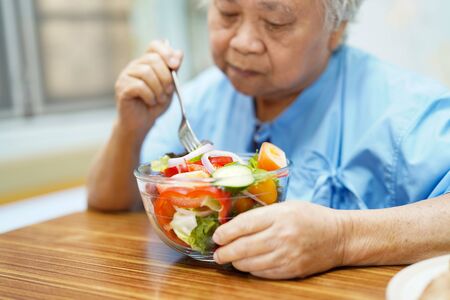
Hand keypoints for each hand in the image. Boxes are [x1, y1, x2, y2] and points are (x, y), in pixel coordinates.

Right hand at [114, 40, 183, 138]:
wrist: (142, 123)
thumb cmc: (155, 104)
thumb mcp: (169, 86)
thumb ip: (173, 70)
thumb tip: (179, 52)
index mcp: (146, 62)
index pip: (154, 45)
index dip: (166, 52)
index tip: (175, 65)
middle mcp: (134, 66)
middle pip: (153, 59)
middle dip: (166, 77)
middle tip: (169, 91)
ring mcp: (126, 75)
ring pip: (146, 72)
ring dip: (158, 88)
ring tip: (160, 99)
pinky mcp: (122, 87)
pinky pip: (139, 86)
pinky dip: (150, 96)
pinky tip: (151, 102)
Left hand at [212, 201, 345, 278]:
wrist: (339, 236)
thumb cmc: (311, 217)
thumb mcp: (286, 206)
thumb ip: (261, 215)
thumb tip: (234, 227)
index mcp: (279, 215)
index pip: (243, 225)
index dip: (225, 233)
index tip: (216, 236)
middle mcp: (282, 236)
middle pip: (242, 248)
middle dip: (224, 252)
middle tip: (217, 253)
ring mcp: (287, 255)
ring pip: (250, 264)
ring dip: (235, 262)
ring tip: (230, 258)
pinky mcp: (292, 270)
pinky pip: (263, 273)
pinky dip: (251, 270)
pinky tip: (247, 264)